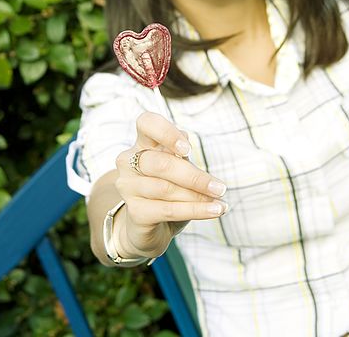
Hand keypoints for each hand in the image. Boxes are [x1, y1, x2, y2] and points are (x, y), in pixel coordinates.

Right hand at [115, 112, 227, 257]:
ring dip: (198, 197)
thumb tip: (192, 157)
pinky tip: (213, 211)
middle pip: (161, 163)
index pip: (146, 123)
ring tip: (220, 204)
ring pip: (166, 189)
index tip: (188, 149)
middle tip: (221, 188)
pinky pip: (169, 210)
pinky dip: (196, 210)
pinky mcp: (134, 212)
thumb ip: (183, 157)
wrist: (151, 227)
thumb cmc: (169, 187)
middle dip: (195, 177)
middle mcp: (128, 161)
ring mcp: (128, 187)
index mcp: (142, 142)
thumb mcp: (179, 166)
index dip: (167, 133)